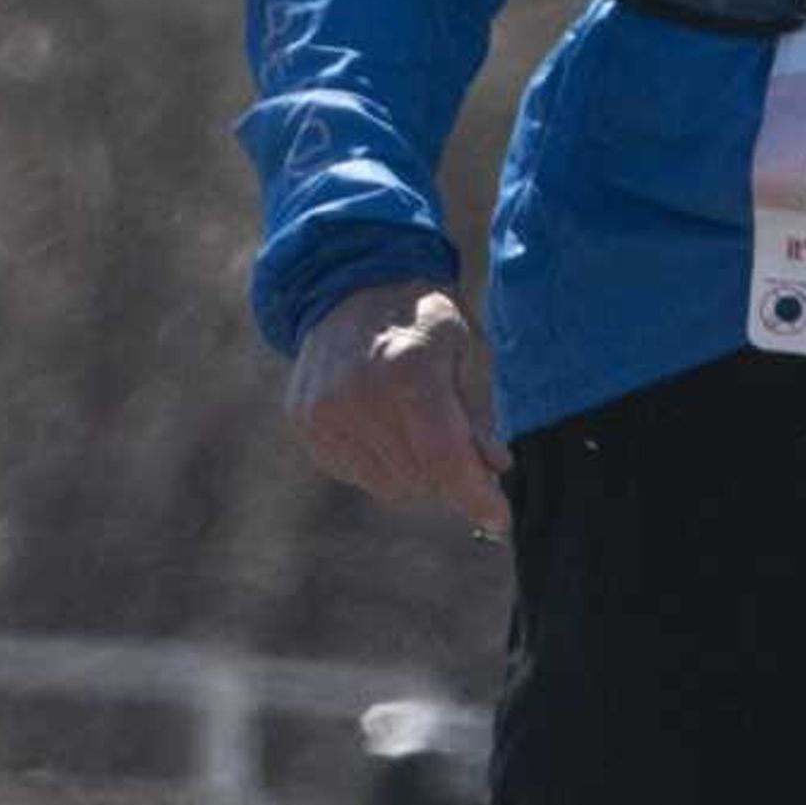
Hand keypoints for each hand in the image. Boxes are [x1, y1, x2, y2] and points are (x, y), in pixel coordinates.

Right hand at [284, 282, 513, 535]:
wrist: (350, 286)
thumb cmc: (422, 319)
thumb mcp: (466, 350)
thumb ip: (479, 413)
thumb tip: (495, 468)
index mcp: (408, 368)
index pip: (444, 457)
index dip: (475, 496)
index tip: (499, 518)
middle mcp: (359, 393)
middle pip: (421, 478)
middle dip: (451, 473)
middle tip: (460, 443)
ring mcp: (325, 412)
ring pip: (391, 486)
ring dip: (416, 471)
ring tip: (414, 423)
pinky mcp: (307, 425)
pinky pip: (358, 475)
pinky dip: (382, 462)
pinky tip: (383, 422)